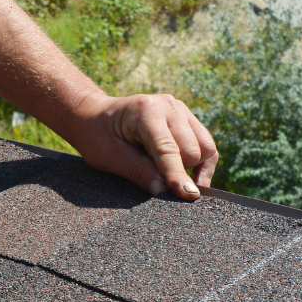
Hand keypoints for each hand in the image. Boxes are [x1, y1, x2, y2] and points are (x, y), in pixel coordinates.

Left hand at [70, 93, 218, 200]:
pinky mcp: (186, 117)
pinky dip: (201, 163)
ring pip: (205, 147)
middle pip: (192, 149)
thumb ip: (137, 171)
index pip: (168, 149)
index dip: (177, 175)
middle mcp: (168, 106)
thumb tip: (163, 190)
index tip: (188, 195)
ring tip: (174, 180)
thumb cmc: (97, 136)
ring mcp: (180, 109)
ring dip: (195, 168)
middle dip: (181, 172)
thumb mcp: (109, 157)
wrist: (95, 116)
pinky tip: (189, 177)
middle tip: (161, 184)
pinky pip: (206, 144)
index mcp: (145, 112)